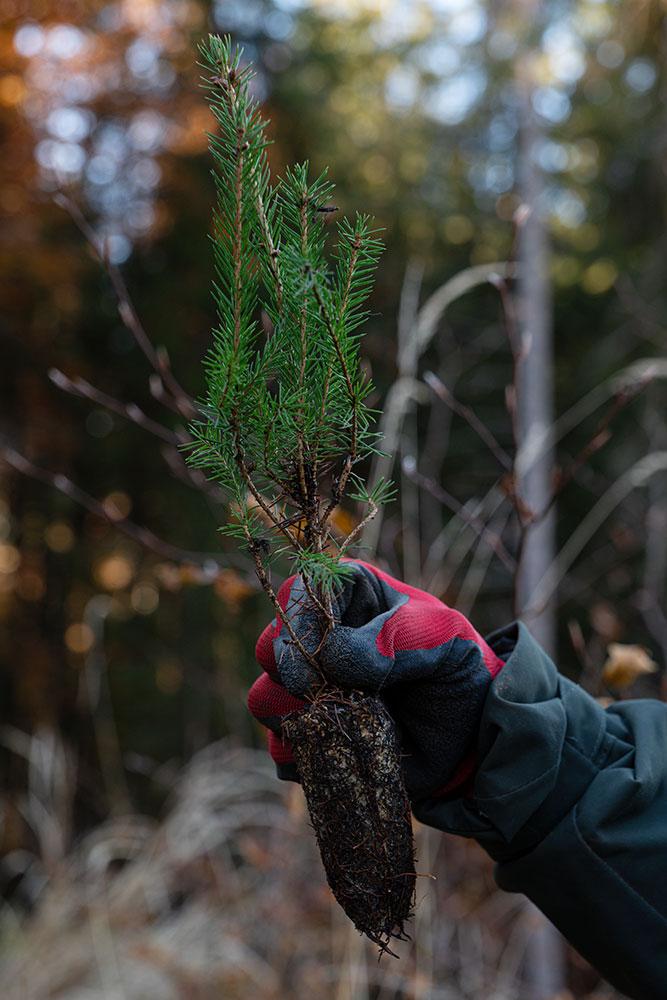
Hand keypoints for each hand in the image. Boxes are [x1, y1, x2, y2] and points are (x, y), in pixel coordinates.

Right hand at [247, 559, 503, 799]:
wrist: (472, 731)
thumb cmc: (458, 665)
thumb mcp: (442, 637)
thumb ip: (392, 638)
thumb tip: (332, 657)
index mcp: (346, 597)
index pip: (296, 592)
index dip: (299, 621)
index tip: (324, 656)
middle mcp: (317, 641)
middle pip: (269, 647)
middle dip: (294, 674)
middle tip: (334, 693)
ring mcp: (310, 692)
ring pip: (264, 699)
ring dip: (295, 717)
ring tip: (345, 724)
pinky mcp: (312, 739)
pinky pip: (281, 751)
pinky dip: (305, 757)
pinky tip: (344, 753)